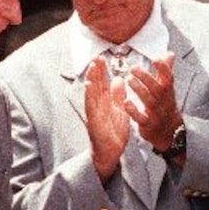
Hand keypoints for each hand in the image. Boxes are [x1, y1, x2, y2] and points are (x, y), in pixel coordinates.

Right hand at [84, 56, 129, 182]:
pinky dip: (89, 96)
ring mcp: (94, 114)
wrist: (110, 153)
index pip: (102, 84)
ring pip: (92, 93)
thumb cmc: (113, 133)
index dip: (101, 71)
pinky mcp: (94, 122)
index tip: (101, 58)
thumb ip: (118, 96)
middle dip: (95, 71)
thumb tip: (119, 80)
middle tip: (96, 56)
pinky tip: (89, 86)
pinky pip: (91, 106)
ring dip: (91, 79)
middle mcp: (97, 106)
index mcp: (105, 103)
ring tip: (92, 67)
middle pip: (96, 86)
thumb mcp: (120, 111)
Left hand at [123, 53, 182, 153]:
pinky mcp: (148, 124)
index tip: (156, 59)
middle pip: (157, 88)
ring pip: (149, 101)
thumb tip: (170, 53)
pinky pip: (141, 118)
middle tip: (133, 68)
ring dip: (139, 90)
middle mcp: (163, 101)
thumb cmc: (164, 105)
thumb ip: (166, 71)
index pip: (168, 78)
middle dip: (146, 78)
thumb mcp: (167, 89)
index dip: (164, 68)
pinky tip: (125, 102)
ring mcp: (156, 114)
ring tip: (128, 80)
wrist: (169, 131)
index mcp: (167, 91)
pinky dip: (133, 111)